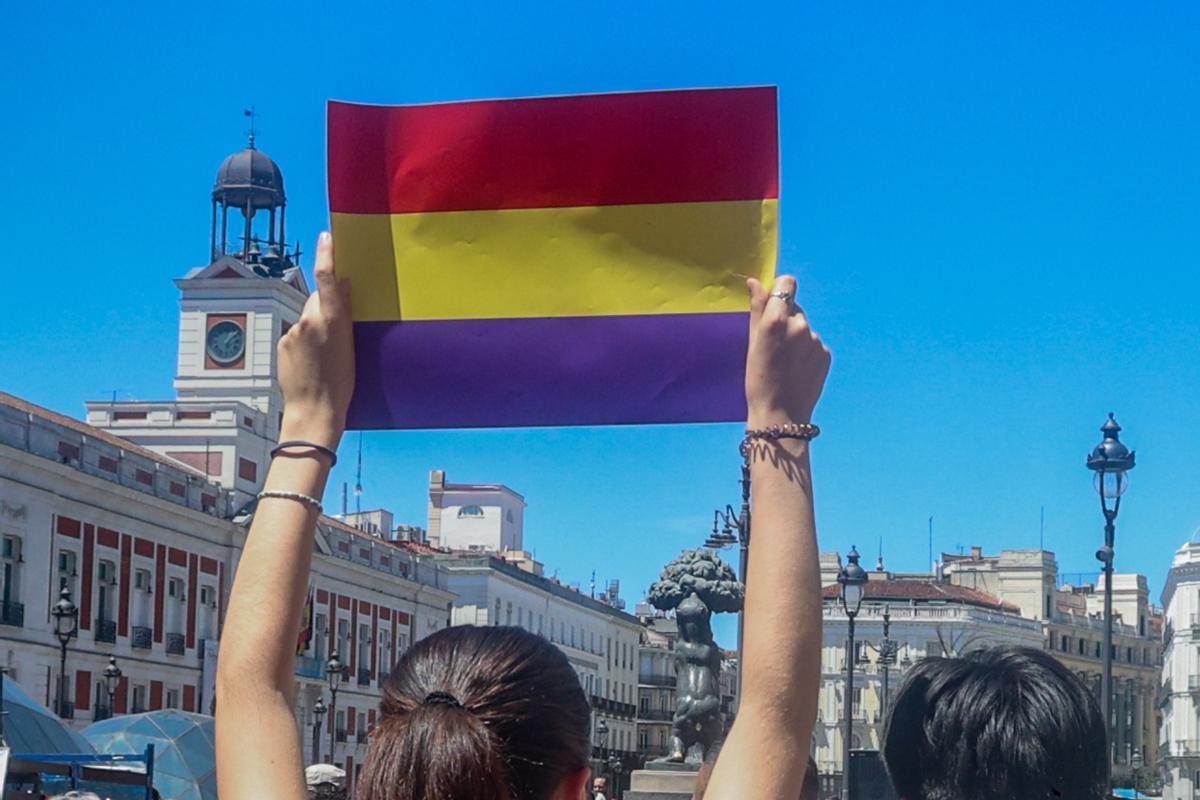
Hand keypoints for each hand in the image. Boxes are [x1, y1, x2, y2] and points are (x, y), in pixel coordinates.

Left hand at [277, 232, 354, 447]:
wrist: (313, 412)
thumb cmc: (340, 385)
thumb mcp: (351, 347)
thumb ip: (343, 315)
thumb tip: (341, 288)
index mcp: (331, 321)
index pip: (327, 278)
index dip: (327, 253)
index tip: (326, 235)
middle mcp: (307, 322)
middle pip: (317, 299)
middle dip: (326, 305)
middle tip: (339, 327)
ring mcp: (291, 332)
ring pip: (306, 317)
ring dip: (315, 326)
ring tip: (326, 354)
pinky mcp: (281, 344)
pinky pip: (295, 333)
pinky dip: (304, 340)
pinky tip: (312, 361)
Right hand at [744, 275, 830, 426]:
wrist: (781, 415)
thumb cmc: (758, 380)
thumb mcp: (752, 343)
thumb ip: (757, 308)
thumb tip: (755, 282)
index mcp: (777, 320)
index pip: (786, 283)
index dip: (779, 290)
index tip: (772, 304)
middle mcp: (799, 326)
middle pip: (794, 307)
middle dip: (785, 318)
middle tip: (773, 345)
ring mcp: (815, 340)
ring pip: (803, 326)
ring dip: (795, 336)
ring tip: (784, 361)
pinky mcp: (826, 353)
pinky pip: (813, 343)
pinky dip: (805, 351)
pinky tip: (796, 369)